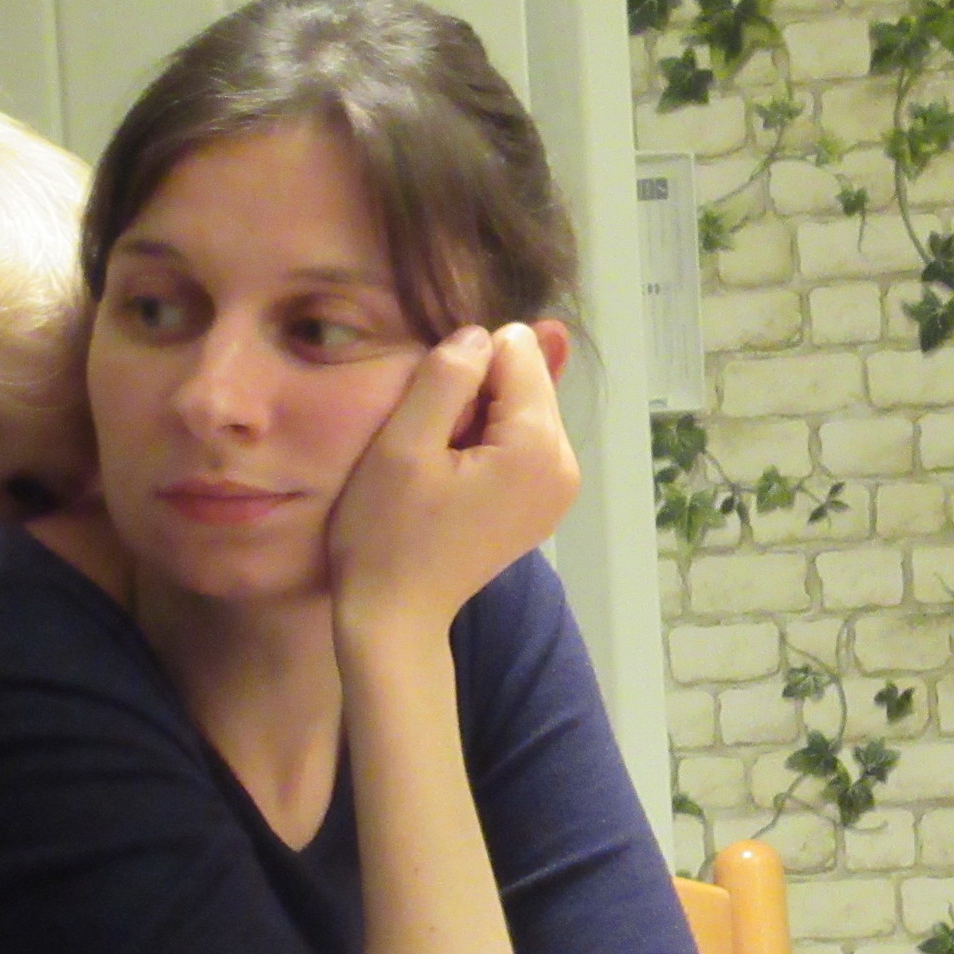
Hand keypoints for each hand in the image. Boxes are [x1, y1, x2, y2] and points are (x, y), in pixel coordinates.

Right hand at [328, 322, 579, 635]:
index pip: (515, 351)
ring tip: (439, 468)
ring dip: (475, 420)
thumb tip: (480, 335)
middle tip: (432, 449)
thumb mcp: (403, 445)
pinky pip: (520, 442)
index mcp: (539, 447)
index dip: (461, 370)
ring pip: (521, 409)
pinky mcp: (542, 503)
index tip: (430, 419)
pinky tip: (452, 479)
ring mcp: (559, 489)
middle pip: (525, 380)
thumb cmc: (388, 534)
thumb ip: (446, 376)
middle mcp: (566, 465)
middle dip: (475, 394)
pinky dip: (484, 445)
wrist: (394, 618)